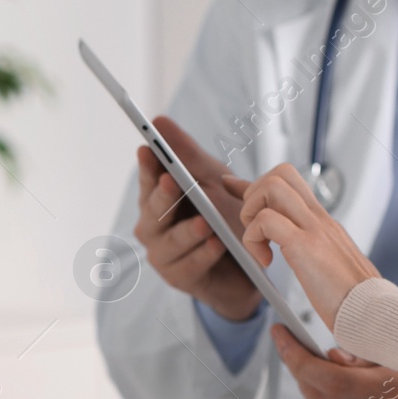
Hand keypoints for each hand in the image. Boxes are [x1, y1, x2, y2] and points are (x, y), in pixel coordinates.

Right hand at [134, 116, 259, 321]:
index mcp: (160, 199)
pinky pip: (190, 266)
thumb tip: (158, 120)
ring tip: (204, 223)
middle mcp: (155, 226)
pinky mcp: (181, 278)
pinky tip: (217, 244)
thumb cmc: (226, 215)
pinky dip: (204, 254)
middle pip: (153, 211)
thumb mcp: (213, 180)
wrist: (250, 263)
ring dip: (187, 231)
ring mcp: (165, 254)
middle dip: (162, 195)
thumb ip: (187, 155)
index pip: (149, 179)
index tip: (147, 149)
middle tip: (171, 181)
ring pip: (169, 242)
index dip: (148, 166)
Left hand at [235, 163, 379, 330]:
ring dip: (251, 213)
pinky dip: (253, 240)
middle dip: (253, 195)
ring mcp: (315, 228)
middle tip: (255, 230)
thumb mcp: (332, 268)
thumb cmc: (352, 299)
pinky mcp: (306, 245)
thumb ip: (315, 255)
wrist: (373, 311)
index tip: (232, 186)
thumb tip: (298, 262)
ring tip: (259, 244)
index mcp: (324, 224)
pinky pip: (265, 222)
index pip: (289, 185)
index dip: (252, 184)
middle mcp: (320, 219)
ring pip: (271, 186)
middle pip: (280, 173)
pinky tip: (266, 262)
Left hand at [271, 325, 397, 398]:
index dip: (297, 357)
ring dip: (313, 386)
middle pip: (320, 396)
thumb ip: (370, 354)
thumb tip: (333, 356)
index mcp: (397, 395)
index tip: (282, 336)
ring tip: (318, 363)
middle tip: (295, 344)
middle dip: (301, 368)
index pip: (328, 378)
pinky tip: (339, 389)